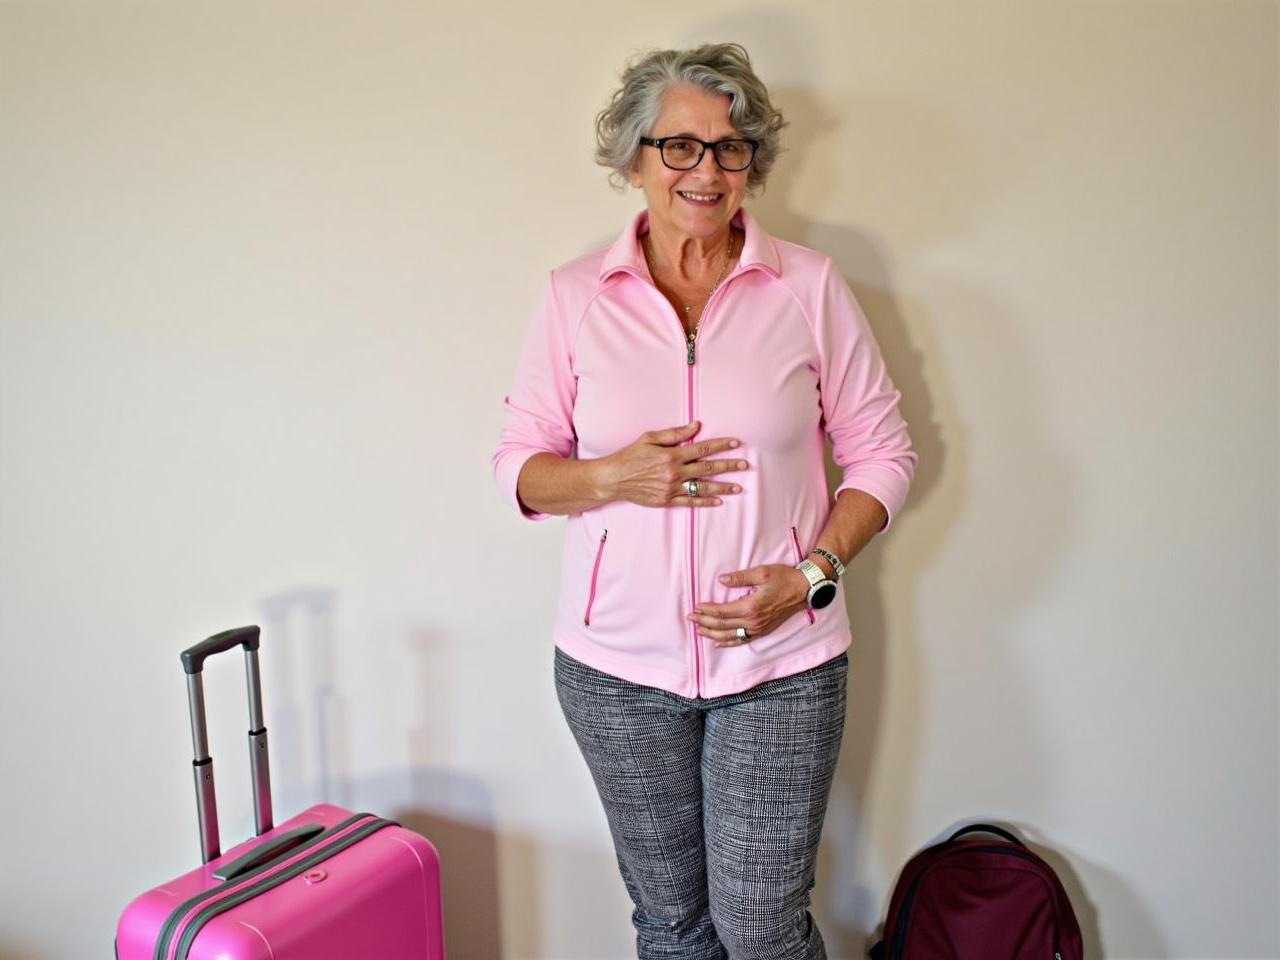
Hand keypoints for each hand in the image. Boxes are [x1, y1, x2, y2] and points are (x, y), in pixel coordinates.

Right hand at [599, 420, 747, 507]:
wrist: (613, 479)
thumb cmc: (629, 456)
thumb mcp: (649, 438)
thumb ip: (673, 433)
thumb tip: (696, 426)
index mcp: (671, 454)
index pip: (702, 448)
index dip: (721, 445)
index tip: (736, 443)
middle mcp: (674, 472)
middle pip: (708, 468)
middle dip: (728, 466)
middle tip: (745, 465)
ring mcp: (671, 488)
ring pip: (703, 487)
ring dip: (723, 487)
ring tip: (738, 487)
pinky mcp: (666, 500)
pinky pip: (690, 501)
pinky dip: (705, 501)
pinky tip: (718, 501)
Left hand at [688, 564, 810, 646]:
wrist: (805, 590)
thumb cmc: (784, 578)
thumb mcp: (761, 573)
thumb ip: (739, 577)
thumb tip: (721, 580)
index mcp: (750, 607)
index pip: (722, 612)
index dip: (707, 610)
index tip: (695, 606)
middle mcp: (753, 621)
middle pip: (722, 625)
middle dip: (704, 622)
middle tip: (690, 618)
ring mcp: (758, 629)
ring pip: (730, 636)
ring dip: (712, 634)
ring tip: (698, 630)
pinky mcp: (763, 631)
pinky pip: (743, 640)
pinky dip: (729, 642)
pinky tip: (718, 643)